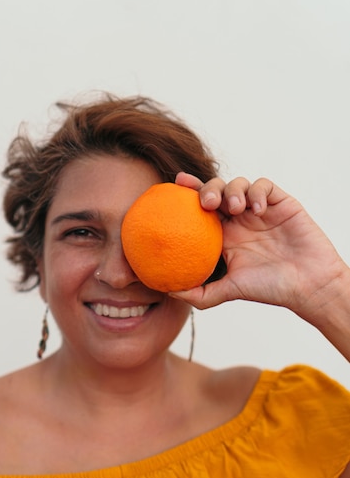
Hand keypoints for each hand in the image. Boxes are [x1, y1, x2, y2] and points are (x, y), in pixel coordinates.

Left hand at [171, 172, 346, 319]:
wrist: (308, 285)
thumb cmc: (270, 289)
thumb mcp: (229, 290)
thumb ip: (200, 293)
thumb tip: (169, 292)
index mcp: (224, 235)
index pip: (201, 208)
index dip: (189, 193)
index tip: (175, 185)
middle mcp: (239, 219)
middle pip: (217, 190)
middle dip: (208, 188)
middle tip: (206, 203)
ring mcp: (259, 210)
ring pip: (239, 184)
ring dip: (232, 191)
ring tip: (235, 209)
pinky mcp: (280, 203)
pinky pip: (264, 185)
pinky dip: (257, 192)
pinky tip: (257, 209)